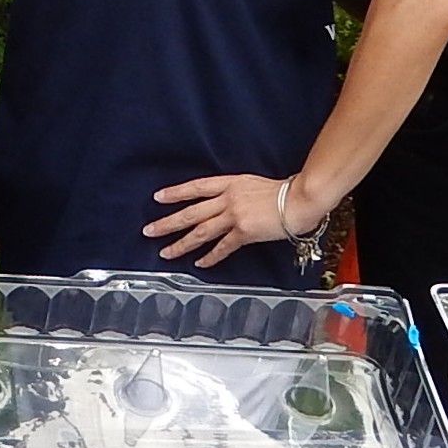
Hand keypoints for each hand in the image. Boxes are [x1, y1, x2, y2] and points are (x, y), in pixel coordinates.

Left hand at [146, 173, 330, 268]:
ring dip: (181, 243)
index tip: (158, 197)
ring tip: (166, 253)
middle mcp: (228, 199)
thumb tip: (223, 204)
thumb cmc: (282, 192)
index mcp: (230, 183)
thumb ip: (235, 192)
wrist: (299, 200)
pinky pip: (222, 247)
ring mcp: (234, 216)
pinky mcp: (244, 232)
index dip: (176, 192)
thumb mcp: (252, 183)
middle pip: (191, 212)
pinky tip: (199, 264)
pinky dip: (210, 256)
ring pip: (201, 232)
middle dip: (168, 222)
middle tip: (149, 231)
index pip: (196, 187)